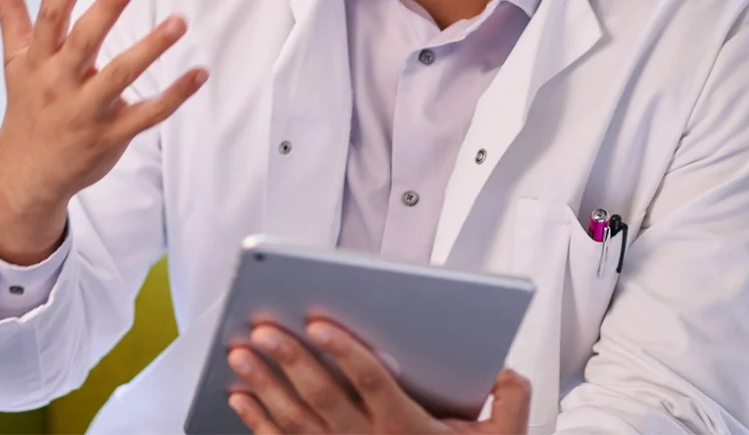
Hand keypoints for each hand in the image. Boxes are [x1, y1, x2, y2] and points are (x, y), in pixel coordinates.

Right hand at [0, 0, 208, 264]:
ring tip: (179, 21)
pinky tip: (199, 72)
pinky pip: (147, 114)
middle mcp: (59, 83)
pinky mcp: (111, 135)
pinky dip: (175, 95)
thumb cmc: (26, 105)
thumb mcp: (14, 58)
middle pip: (82, 43)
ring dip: (150, 48)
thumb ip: (9, 9)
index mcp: (38, 60)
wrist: (28, 173)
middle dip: (104, 11)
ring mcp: (86, 111)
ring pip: (120, 76)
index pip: (51, 17)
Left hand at [228, 319, 530, 433]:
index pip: (373, 383)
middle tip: (263, 330)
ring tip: (241, 353)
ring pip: (296, 421)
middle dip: (291, 362)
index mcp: (409, 430)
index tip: (319, 325)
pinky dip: (257, 422)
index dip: (345, 352)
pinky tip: (239, 396)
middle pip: (325, 399)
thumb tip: (507, 372)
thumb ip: (510, 403)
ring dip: (265, 386)